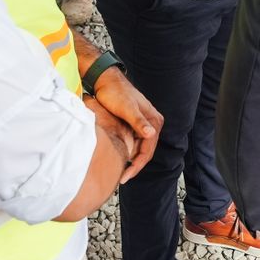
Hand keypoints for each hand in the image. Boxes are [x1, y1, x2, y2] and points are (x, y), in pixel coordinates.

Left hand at [91, 67, 162, 182]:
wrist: (106, 81)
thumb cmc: (115, 93)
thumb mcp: (127, 109)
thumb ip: (139, 122)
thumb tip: (151, 134)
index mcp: (154, 120)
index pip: (149, 149)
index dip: (138, 164)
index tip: (125, 175)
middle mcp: (152, 123)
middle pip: (146, 151)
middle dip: (135, 165)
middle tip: (122, 178)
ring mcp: (143, 124)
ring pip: (140, 148)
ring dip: (132, 159)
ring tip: (120, 172)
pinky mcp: (135, 124)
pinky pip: (134, 142)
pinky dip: (128, 151)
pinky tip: (120, 158)